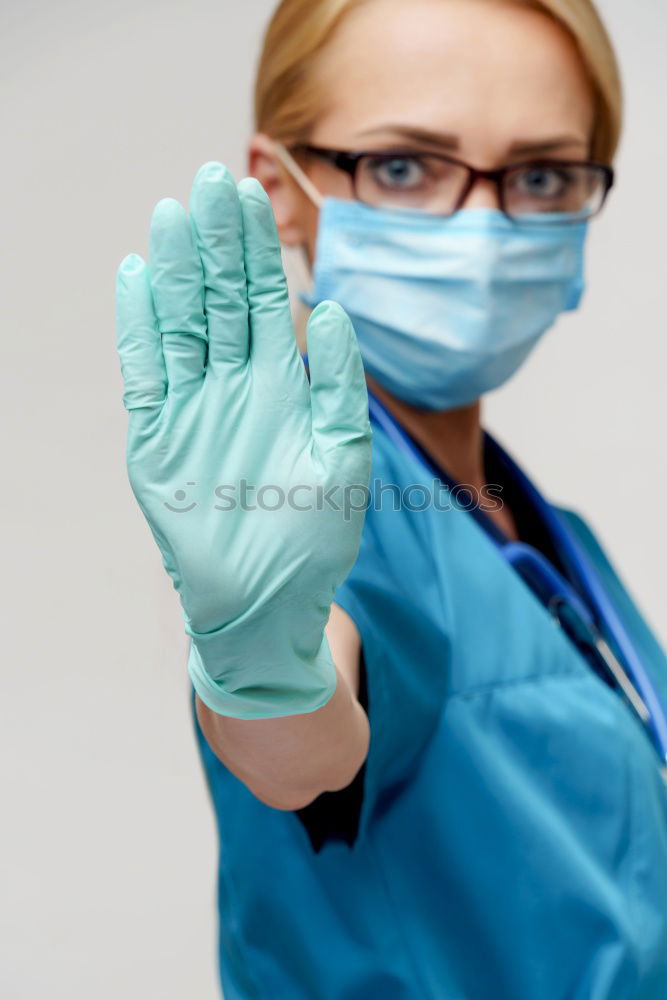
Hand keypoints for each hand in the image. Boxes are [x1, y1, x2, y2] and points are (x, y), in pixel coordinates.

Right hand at [114, 163, 370, 717]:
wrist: (269, 603)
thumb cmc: (315, 538)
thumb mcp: (345, 457)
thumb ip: (341, 385)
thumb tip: (335, 309)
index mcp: (284, 386)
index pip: (267, 301)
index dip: (258, 249)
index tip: (250, 193)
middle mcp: (236, 387)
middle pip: (222, 300)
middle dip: (218, 242)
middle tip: (210, 180)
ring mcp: (194, 409)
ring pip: (182, 325)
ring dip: (177, 272)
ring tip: (173, 215)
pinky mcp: (158, 439)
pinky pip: (146, 374)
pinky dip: (140, 330)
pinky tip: (138, 281)